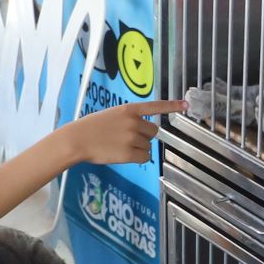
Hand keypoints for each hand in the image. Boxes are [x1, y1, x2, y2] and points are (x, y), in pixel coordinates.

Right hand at [63, 99, 180, 165]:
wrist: (77, 139)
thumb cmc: (91, 128)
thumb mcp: (112, 114)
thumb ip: (129, 118)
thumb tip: (145, 131)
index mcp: (129, 109)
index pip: (155, 106)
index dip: (172, 106)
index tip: (186, 105)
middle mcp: (134, 122)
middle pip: (154, 131)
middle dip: (145, 136)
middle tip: (127, 138)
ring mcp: (132, 138)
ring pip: (148, 146)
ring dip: (139, 148)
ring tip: (120, 146)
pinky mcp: (129, 153)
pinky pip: (145, 158)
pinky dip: (138, 158)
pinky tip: (124, 155)